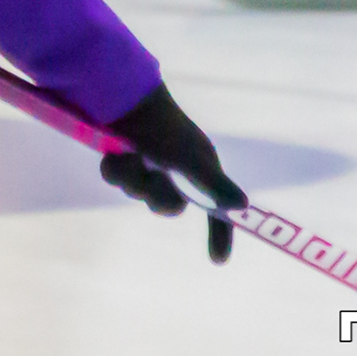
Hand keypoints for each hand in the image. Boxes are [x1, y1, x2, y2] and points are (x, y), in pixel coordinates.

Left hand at [100, 83, 246, 263]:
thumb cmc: (165, 130)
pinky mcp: (126, 155)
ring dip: (130, 178)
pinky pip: (118, 177)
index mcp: (200, 168)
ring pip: (136, 190)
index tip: (217, 259)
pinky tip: (113, 153)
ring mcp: (150, 162)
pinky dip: (115, 169)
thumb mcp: (191, 161)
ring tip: (128, 155)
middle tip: (149, 171)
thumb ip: (215, 185)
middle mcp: (178, 167)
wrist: (126, 96)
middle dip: (152, 193)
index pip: (216, 209)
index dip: (219, 234)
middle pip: (165, 204)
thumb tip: (243, 208)